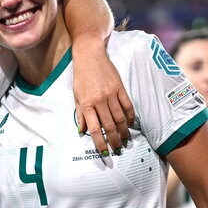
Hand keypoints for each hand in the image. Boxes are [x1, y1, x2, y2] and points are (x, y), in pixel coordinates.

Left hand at [72, 38, 134, 154]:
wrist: (90, 55)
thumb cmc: (81, 77)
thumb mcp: (76, 96)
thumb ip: (80, 114)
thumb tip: (81, 131)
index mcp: (87, 104)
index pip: (94, 129)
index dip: (99, 143)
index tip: (104, 152)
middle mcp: (100, 100)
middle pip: (110, 126)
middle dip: (114, 141)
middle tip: (117, 149)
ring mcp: (111, 94)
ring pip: (120, 118)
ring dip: (123, 132)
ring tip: (125, 140)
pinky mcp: (120, 87)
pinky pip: (128, 106)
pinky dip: (130, 117)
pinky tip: (130, 124)